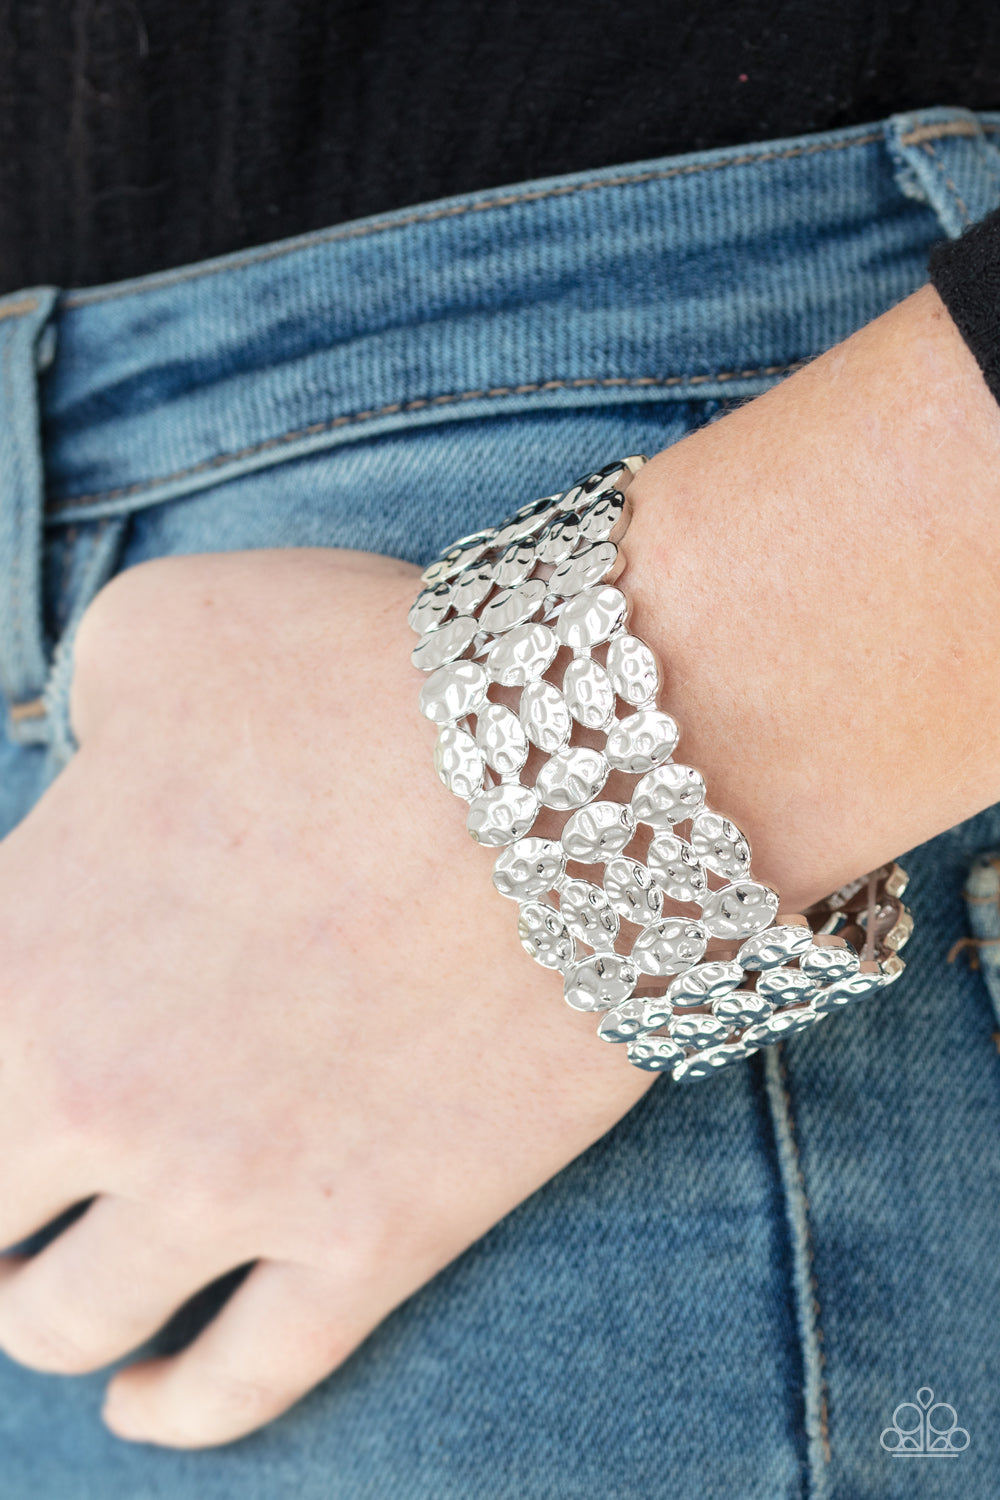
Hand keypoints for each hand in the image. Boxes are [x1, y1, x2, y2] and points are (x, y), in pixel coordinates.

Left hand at [0, 547, 651, 1446]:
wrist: (585, 767)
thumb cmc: (364, 673)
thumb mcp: (162, 632)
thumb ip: (82, 714)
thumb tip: (92, 782)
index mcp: (21, 951)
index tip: (4, 1056)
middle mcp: (97, 1100)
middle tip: (11, 1183)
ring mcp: (235, 1192)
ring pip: (75, 1324)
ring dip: (45, 1315)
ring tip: (49, 1296)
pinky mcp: (372, 1241)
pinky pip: (247, 1379)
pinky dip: (179, 1408)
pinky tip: (149, 1402)